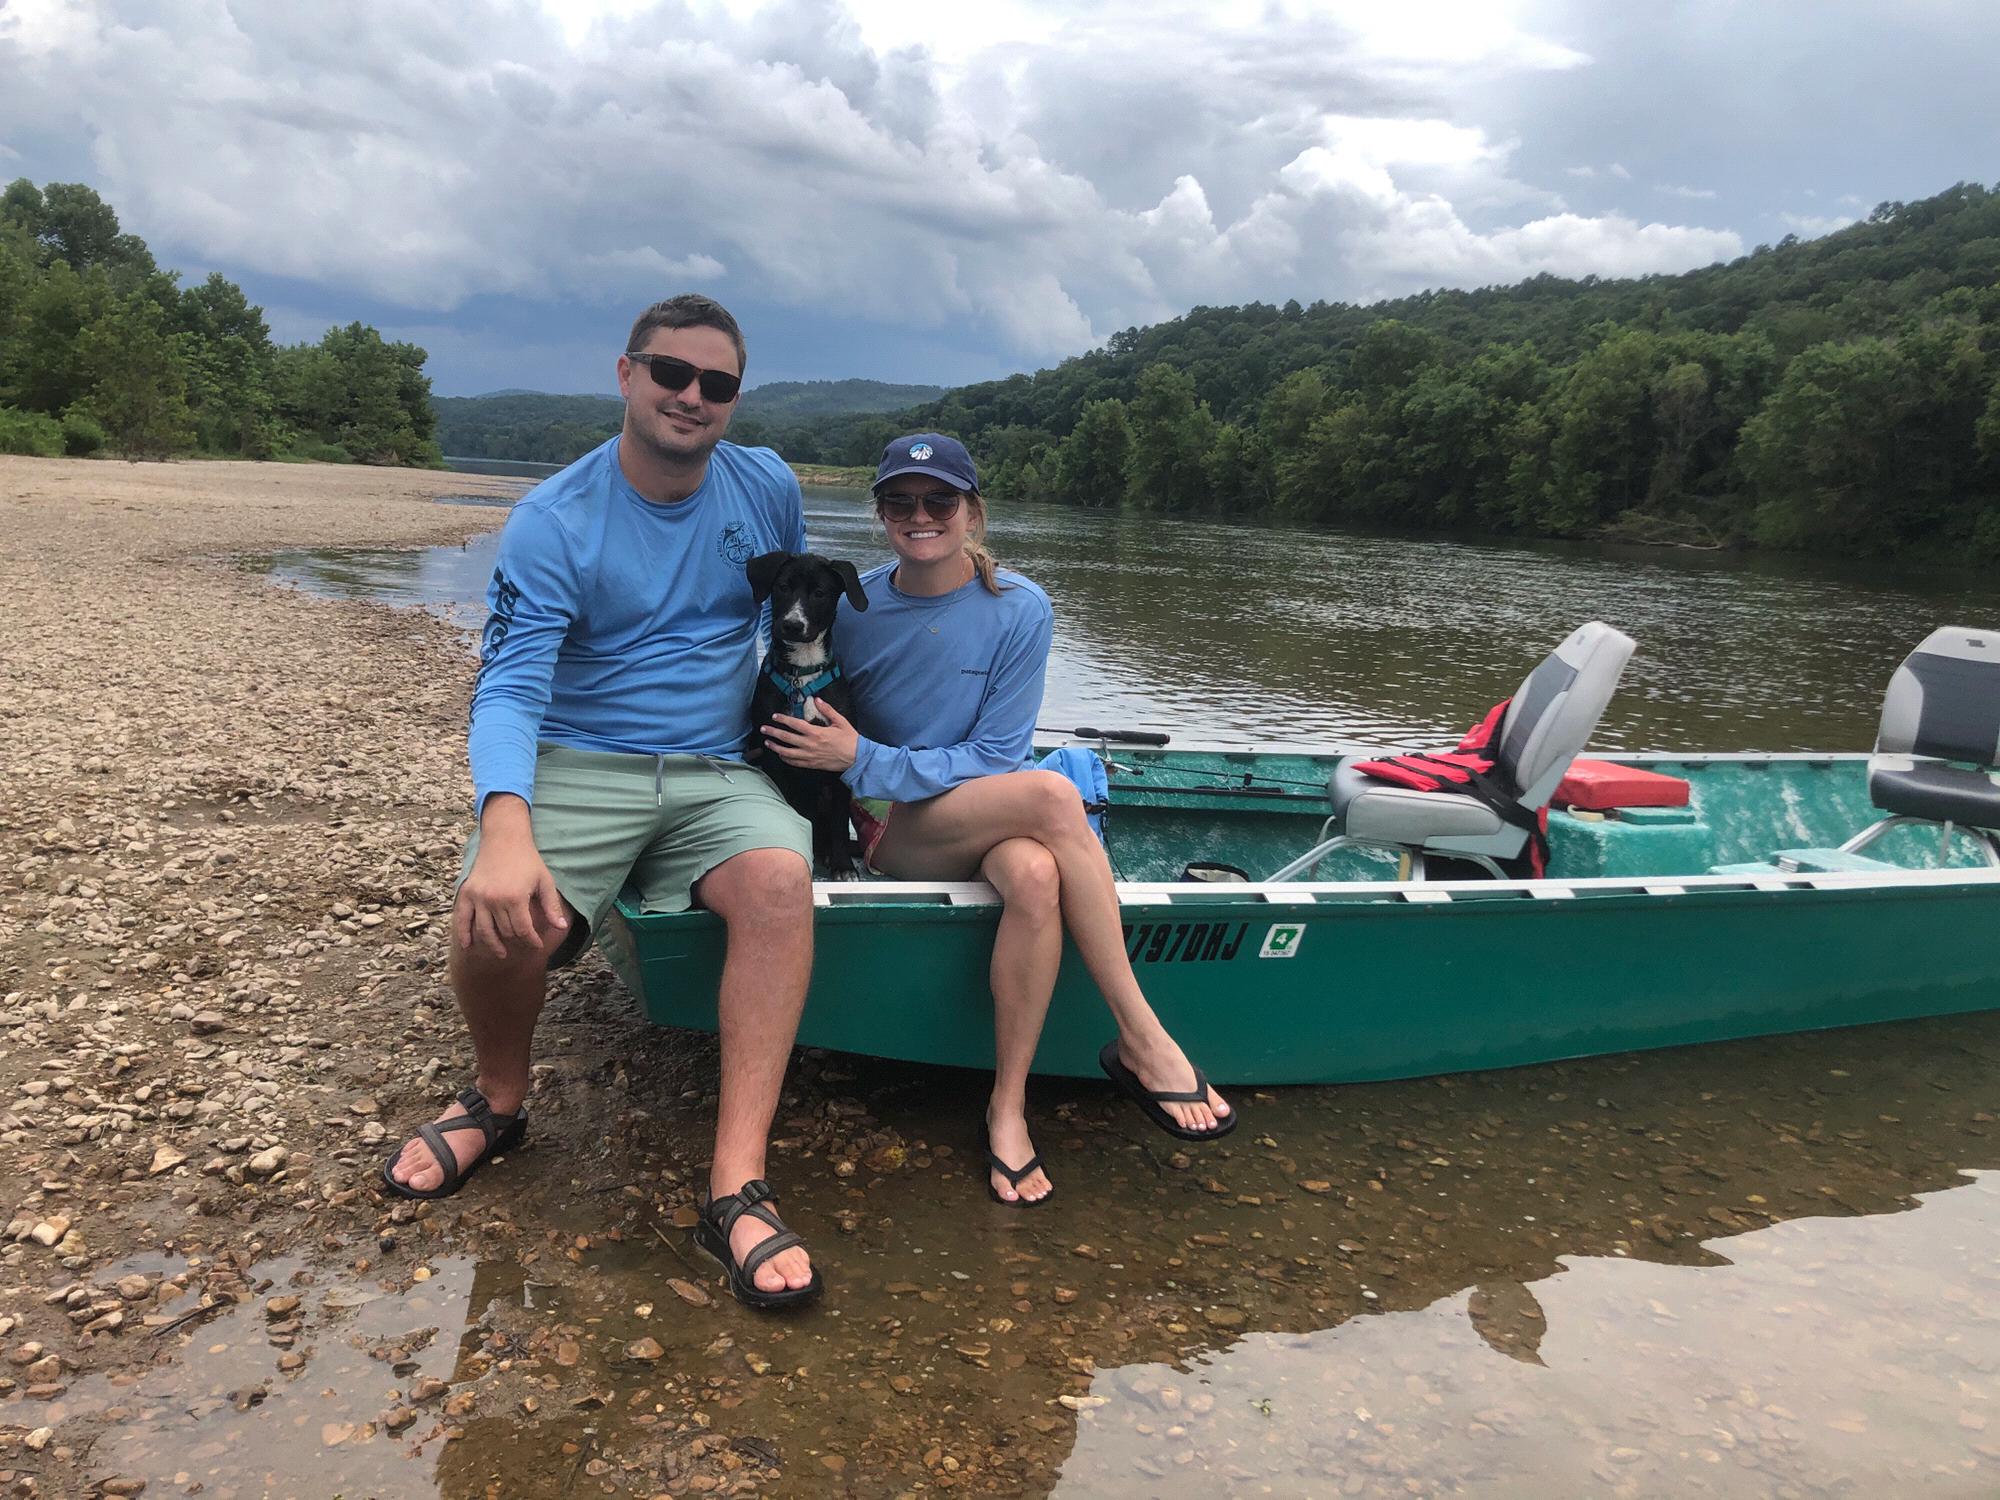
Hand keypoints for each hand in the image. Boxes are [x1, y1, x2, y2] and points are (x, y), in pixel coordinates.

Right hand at [454, 803, 569, 958]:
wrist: (504, 839)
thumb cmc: (528, 860)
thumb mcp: (545, 881)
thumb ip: (551, 906)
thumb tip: (561, 928)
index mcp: (515, 898)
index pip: (523, 930)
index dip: (531, 941)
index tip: (537, 945)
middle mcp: (494, 900)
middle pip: (505, 931)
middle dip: (516, 940)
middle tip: (523, 945)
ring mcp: (478, 898)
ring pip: (484, 931)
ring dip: (493, 945)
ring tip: (501, 953)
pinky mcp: (466, 893)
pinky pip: (462, 919)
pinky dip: (463, 933)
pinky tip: (467, 946)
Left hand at [762, 698, 858, 772]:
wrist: (856, 757)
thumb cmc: (850, 738)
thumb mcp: (840, 721)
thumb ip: (827, 710)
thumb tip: (816, 699)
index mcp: (816, 732)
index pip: (795, 724)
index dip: (783, 719)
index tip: (775, 716)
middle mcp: (810, 744)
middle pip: (786, 738)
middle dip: (773, 733)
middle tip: (763, 729)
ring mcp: (810, 756)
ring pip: (787, 752)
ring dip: (776, 747)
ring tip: (767, 743)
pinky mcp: (812, 764)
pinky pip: (795, 763)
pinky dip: (786, 759)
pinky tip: (781, 755)